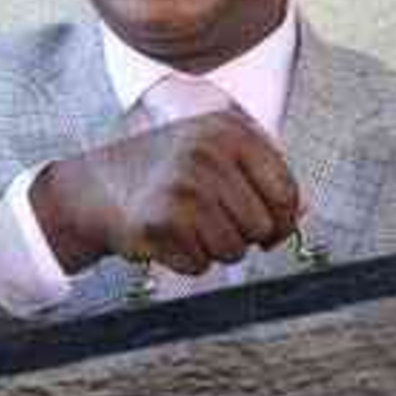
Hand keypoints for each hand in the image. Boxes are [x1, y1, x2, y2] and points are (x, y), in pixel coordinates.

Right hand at [32, 111, 300, 275]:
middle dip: (243, 236)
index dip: (283, 219)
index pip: (286, 192)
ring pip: (233, 250)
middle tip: (211, 222)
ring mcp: (182, 187)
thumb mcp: (215, 151)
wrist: (93, 186)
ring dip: (213, 249)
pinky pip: (200, 265)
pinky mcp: (159, 222)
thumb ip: (262, 172)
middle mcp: (207, 153)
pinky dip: (186, 260)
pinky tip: (168, 237)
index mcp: (229, 130)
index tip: (268, 226)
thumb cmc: (165, 169)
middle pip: (262, 226)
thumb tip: (303, 210)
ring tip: (187, 226)